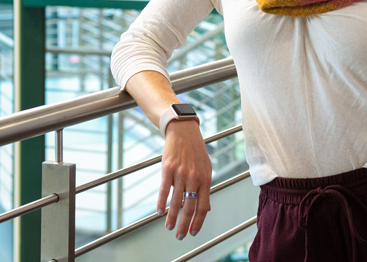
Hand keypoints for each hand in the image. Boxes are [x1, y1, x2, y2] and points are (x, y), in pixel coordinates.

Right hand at [157, 120, 211, 239]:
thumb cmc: (195, 151)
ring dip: (172, 217)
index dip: (198, 222)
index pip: (203, 207)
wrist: (184, 131)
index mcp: (206, 179)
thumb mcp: (207, 168)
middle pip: (189, 207)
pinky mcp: (167, 169)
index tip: (193, 233)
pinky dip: (161, 202)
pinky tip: (160, 212)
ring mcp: (180, 174)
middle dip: (184, 225)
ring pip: (176, 201)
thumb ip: (206, 188)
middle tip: (180, 236)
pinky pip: (164, 190)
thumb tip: (206, 208)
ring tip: (169, 227)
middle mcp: (194, 178)